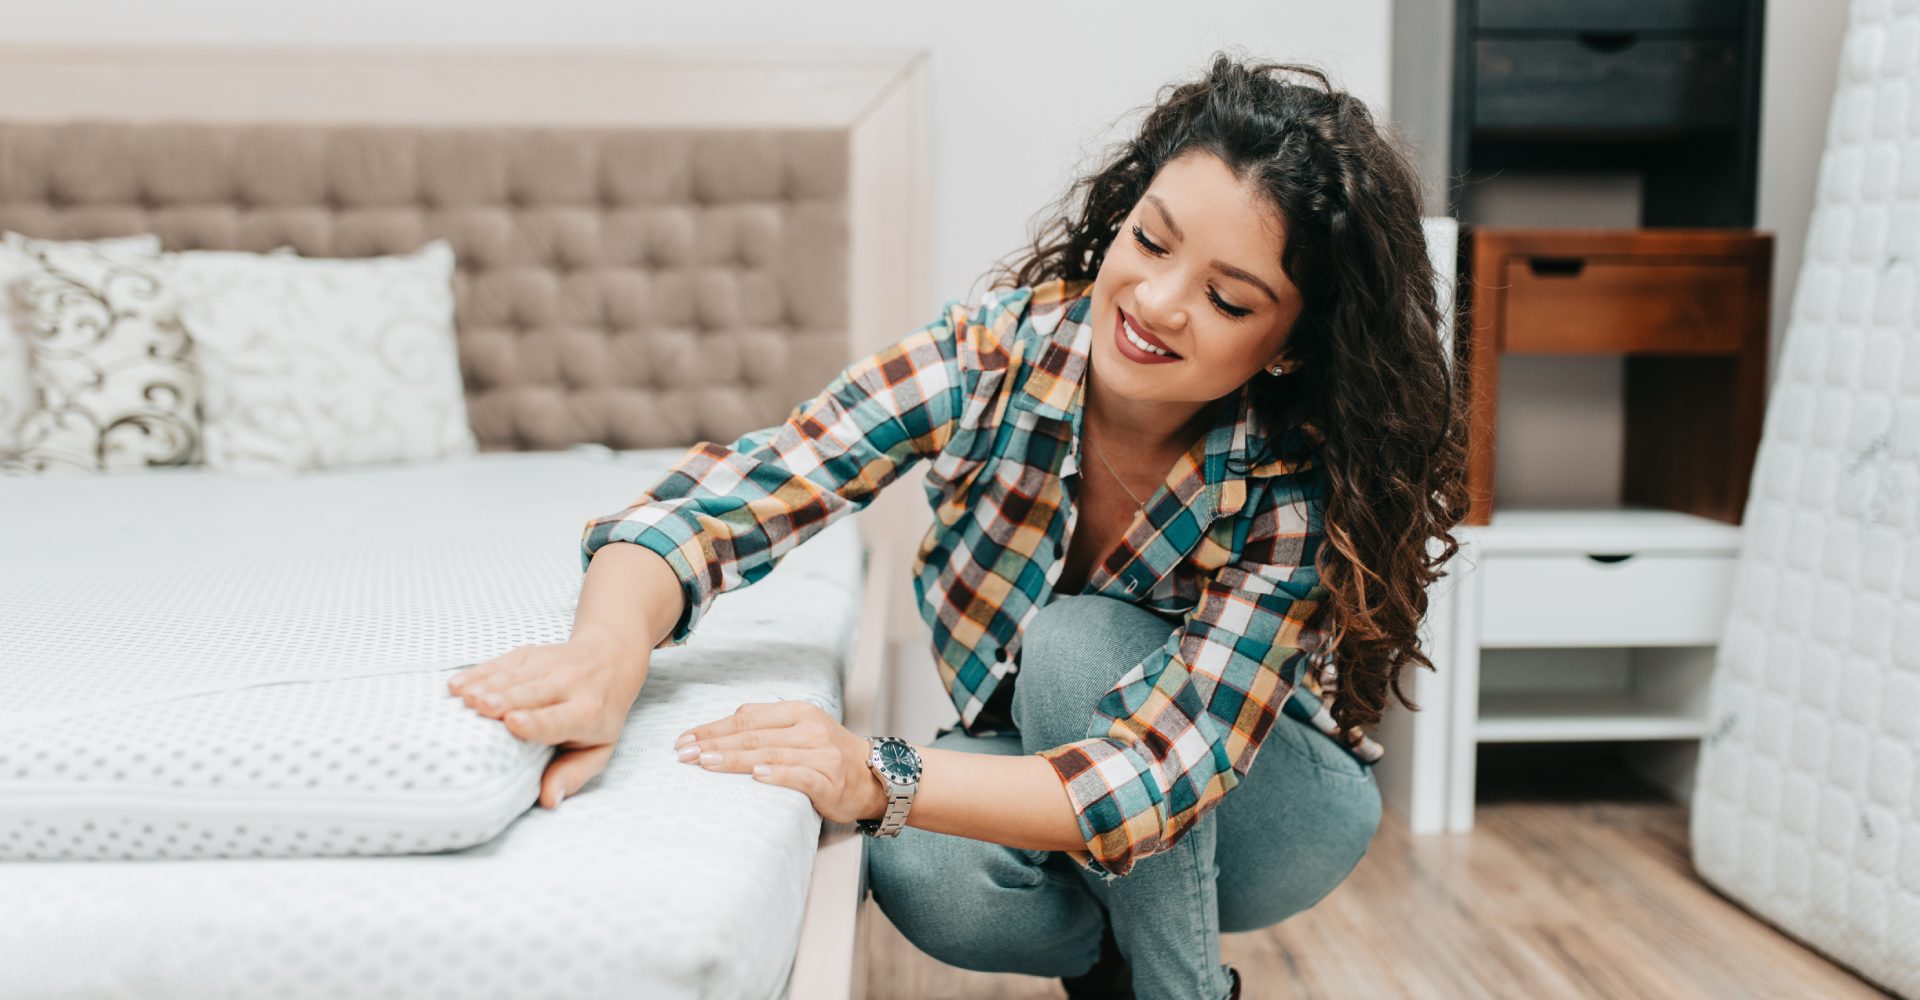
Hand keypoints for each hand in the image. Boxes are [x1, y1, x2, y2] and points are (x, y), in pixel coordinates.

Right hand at [448, 630, 649, 809]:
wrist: (610, 659)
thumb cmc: (600, 713)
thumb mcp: (599, 748)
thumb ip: (573, 774)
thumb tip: (549, 799)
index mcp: (587, 713)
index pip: (559, 719)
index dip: (536, 721)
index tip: (514, 722)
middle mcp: (569, 685)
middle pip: (532, 694)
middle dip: (506, 699)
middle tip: (480, 707)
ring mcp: (548, 665)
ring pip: (514, 676)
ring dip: (487, 685)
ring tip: (465, 696)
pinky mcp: (529, 653)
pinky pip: (501, 663)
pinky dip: (478, 673)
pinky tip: (458, 684)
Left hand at [675, 700, 887, 824]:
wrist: (874, 776)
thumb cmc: (827, 754)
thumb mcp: (799, 730)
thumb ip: (765, 726)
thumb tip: (719, 729)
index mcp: (798, 712)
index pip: (747, 717)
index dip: (713, 728)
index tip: (684, 739)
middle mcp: (810, 728)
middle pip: (753, 735)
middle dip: (714, 744)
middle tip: (684, 754)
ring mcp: (821, 754)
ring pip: (770, 753)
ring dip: (735, 759)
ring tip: (707, 763)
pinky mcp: (829, 780)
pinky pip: (799, 775)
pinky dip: (777, 775)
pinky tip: (756, 776)